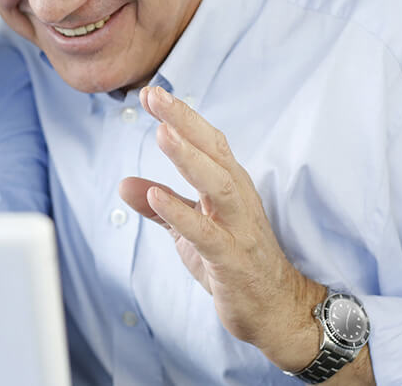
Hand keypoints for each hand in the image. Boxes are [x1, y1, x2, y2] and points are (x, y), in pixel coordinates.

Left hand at [118, 86, 326, 371]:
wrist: (277, 309)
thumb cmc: (235, 262)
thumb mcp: (190, 229)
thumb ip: (161, 206)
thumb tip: (124, 183)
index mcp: (230, 187)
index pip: (207, 142)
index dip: (182, 116)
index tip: (152, 92)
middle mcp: (238, 200)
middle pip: (214, 152)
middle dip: (184, 122)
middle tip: (155, 96)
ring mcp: (239, 229)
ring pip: (218, 186)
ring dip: (190, 159)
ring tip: (161, 134)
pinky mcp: (233, 260)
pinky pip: (207, 234)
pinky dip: (181, 214)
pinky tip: (156, 197)